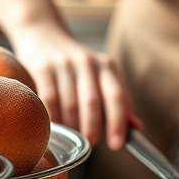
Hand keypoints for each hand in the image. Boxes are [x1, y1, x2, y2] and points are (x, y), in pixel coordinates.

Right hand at [9, 21, 136, 150]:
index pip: (116, 95)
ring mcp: (64, 64)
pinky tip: (56, 127)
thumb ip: (118, 100)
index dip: (118, 122)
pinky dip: (53, 118)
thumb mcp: (101, 75)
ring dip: (72, 125)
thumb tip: (135, 127)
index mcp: (107, 65)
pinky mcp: (43, 68)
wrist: (44, 34)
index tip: (116, 144)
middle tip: (91, 143)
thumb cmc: (77, 64)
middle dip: (93, 126)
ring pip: (70, 103)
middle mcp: (87, 62)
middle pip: (92, 101)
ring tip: (74, 136)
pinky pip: (49, 99)